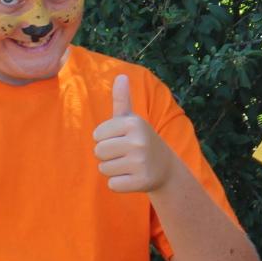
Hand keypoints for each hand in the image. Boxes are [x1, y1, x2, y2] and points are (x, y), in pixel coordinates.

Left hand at [93, 75, 172, 192]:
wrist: (165, 167)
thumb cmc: (140, 140)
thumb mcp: (132, 120)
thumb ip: (122, 99)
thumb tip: (121, 75)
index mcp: (134, 123)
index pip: (97, 135)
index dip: (105, 139)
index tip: (121, 139)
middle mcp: (139, 141)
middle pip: (98, 152)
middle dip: (107, 155)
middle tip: (125, 154)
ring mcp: (141, 162)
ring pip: (104, 169)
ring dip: (113, 169)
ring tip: (129, 165)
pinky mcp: (142, 182)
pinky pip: (112, 185)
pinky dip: (119, 183)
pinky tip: (132, 177)